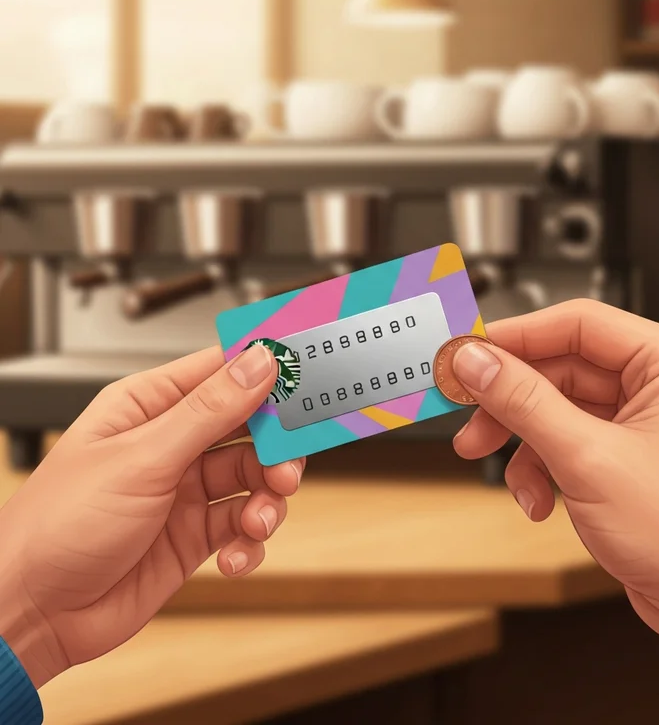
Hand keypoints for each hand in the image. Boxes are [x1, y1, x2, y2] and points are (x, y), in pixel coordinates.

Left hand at [0, 344, 304, 687]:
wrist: (32, 614)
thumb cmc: (58, 525)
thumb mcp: (142, 457)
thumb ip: (209, 411)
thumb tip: (258, 364)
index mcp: (150, 405)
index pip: (222, 371)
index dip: (267, 372)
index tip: (306, 378)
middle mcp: (172, 443)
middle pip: (249, 427)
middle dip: (275, 449)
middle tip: (286, 470)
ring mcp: (185, 490)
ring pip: (253, 478)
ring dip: (266, 500)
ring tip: (258, 520)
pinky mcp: (195, 534)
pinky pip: (242, 525)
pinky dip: (250, 540)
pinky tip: (237, 555)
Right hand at [452, 299, 658, 668]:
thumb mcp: (587, 458)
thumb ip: (524, 401)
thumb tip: (477, 362)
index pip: (577, 323)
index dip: (515, 336)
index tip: (468, 352)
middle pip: (559, 367)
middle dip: (510, 400)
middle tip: (468, 414)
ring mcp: (642, 420)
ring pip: (556, 407)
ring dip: (521, 441)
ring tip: (500, 471)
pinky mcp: (625, 454)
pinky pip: (566, 441)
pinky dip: (542, 468)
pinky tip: (538, 501)